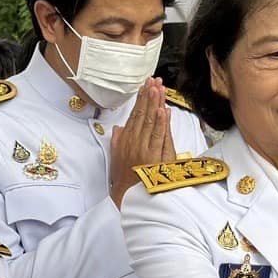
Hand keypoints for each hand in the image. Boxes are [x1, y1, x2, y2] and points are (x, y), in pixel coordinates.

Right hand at [107, 80, 176, 205]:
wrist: (126, 197)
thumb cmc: (123, 179)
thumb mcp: (116, 158)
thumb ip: (117, 141)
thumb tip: (119, 128)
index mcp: (125, 140)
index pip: (134, 115)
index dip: (140, 99)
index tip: (145, 86)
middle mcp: (132, 141)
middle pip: (141, 114)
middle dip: (148, 95)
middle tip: (153, 80)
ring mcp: (142, 147)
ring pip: (149, 121)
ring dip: (154, 104)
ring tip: (157, 88)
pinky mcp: (151, 156)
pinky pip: (156, 136)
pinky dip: (159, 122)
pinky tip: (161, 110)